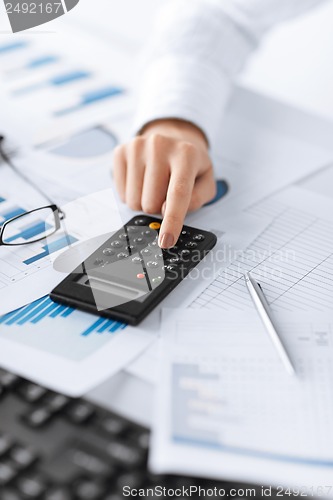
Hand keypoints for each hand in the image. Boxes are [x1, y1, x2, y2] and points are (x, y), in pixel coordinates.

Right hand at [112, 119, 215, 247]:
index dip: (172, 221)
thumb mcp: (205, 181)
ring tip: (155, 186)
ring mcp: (137, 147)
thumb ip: (197, 199)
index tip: (166, 241)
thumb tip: (168, 210)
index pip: (178, 193)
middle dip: (159, 208)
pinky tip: (142, 181)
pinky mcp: (121, 152)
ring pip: (134, 201)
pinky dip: (132, 194)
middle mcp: (160, 145)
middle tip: (166, 193)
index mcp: (186, 153)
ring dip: (145, 202)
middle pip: (152, 203)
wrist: (172, 137)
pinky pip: (121, 193)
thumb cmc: (190, 164)